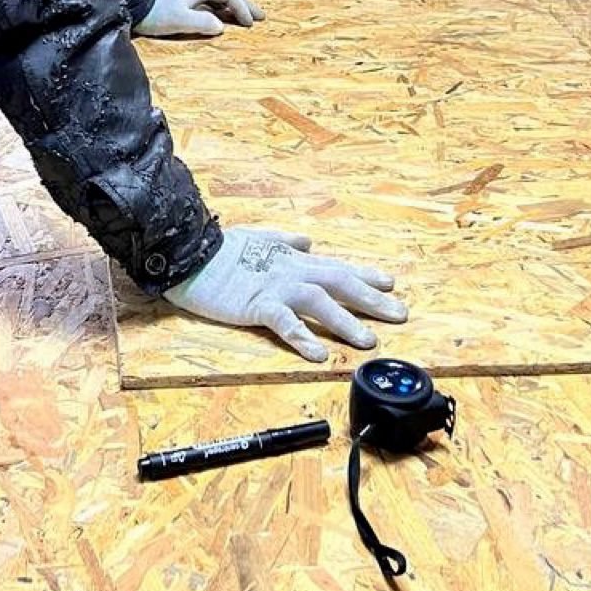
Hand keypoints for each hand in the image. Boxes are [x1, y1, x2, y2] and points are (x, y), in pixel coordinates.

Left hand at [134, 0, 263, 38]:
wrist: (131, 4)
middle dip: (244, 4)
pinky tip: (219, 16)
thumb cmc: (153, 12)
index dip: (242, 8)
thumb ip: (202, 23)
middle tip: (260, 15)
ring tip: (243, 16)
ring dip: (232, 5)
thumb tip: (220, 27)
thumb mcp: (180, 20)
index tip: (250, 22)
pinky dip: (219, 7)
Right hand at [164, 226, 407, 362]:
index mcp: (293, 258)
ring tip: (368, 340)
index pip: (337, 266)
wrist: (190, 250)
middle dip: (371, 299)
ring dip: (346, 320)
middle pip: (339, 283)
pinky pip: (284, 323)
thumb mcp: (260, 237)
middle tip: (400, 313)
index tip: (390, 282)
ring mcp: (275, 287)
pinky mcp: (256, 304)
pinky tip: (320, 353)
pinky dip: (304, 337)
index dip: (365, 274)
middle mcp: (292, 270)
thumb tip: (307, 240)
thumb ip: (287, 240)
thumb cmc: (222, 247)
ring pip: (320, 302)